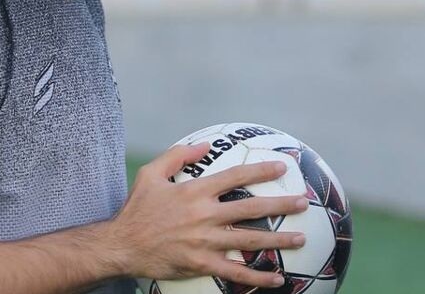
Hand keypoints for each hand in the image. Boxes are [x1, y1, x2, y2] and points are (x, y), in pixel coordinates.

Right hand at [109, 143, 307, 287]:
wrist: (121, 246)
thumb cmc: (136, 209)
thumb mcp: (151, 174)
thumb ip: (177, 155)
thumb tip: (205, 145)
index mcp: (195, 191)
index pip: (236, 176)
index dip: (261, 170)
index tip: (282, 167)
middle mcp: (205, 215)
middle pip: (251, 208)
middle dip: (280, 204)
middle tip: (302, 203)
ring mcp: (205, 241)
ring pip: (249, 240)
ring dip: (278, 240)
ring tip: (300, 238)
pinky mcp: (201, 264)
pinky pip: (235, 272)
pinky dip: (258, 277)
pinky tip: (277, 279)